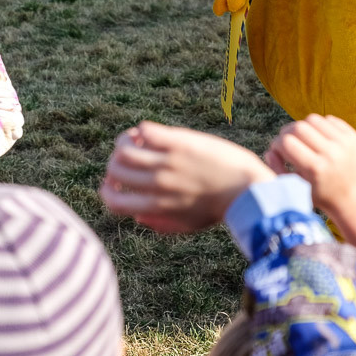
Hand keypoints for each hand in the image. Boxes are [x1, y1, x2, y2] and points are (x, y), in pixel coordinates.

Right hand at [100, 122, 273, 232]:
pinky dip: (141, 130)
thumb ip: (160, 224)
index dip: (106, 189)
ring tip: (134, 141)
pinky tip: (150, 133)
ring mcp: (168, 162)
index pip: (113, 200)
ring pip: (125, 148)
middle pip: (115, 170)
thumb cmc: (219, 208)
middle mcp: (158, 184)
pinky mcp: (180, 142)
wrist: (248, 190)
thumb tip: (137, 216)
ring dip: (123, 143)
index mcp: (156, 207)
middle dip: (113, 164)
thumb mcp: (188, 225)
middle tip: (124, 159)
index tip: (112, 182)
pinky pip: (146, 130)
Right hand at [264, 114, 355, 216]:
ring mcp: (344, 143)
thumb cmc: (318, 195)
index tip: (277, 150)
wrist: (352, 197)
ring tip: (303, 140)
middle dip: (287, 132)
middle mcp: (331, 154)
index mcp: (316, 169)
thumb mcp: (295, 188)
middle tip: (287, 142)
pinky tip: (318, 139)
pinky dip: (319, 126)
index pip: (287, 142)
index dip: (276, 144)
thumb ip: (277, 170)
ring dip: (303, 127)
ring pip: (313, 119)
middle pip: (298, 127)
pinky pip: (328, 119)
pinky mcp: (353, 136)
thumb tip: (270, 151)